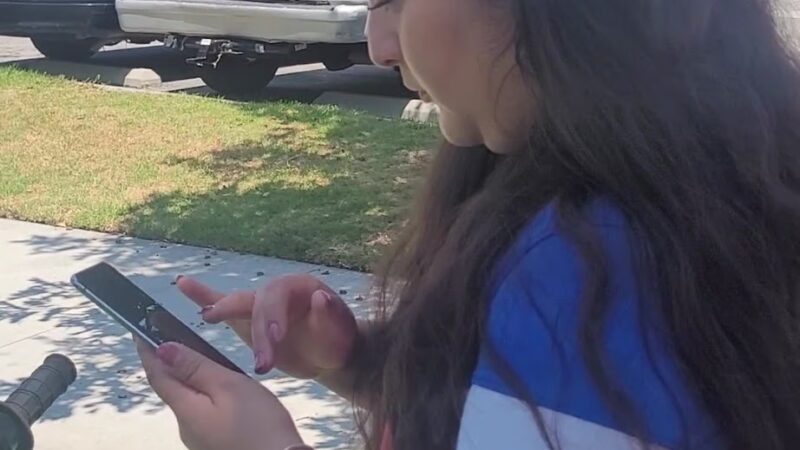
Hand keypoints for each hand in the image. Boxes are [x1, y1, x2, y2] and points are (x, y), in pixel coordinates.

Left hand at [136, 339, 305, 449]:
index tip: (140, 329)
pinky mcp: (216, 440)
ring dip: (188, 377)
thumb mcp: (229, 387)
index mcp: (186, 410)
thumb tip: (164, 350)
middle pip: (171, 387)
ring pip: (188, 399)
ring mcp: (201, 436)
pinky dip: (203, 393)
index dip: (148, 350)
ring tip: (197, 356)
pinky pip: (203, 411)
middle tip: (167, 335)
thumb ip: (196, 367)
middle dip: (168, 362)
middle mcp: (187, 426)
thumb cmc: (260, 426)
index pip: (158, 374)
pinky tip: (218, 387)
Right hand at [177, 274, 357, 378]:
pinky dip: (202, 295)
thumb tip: (320, 297)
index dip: (274, 315)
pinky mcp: (245, 318)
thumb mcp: (339, 330)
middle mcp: (275, 290)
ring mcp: (258, 302)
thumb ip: (330, 315)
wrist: (329, 350)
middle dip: (256, 331)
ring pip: (236, 303)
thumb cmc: (336, 338)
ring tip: (209, 317)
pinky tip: (183, 283)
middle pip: (256, 303)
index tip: (275, 338)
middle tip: (262, 362)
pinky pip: (222, 302)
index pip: (279, 298)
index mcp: (298, 287)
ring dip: (223, 312)